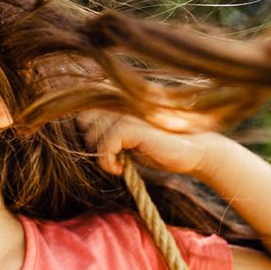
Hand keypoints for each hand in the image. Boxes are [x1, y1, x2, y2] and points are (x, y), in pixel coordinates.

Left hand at [76, 110, 221, 176]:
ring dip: (100, 154)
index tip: (102, 149)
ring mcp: (128, 112)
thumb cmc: (157, 147)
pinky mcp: (135, 126)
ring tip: (117, 164)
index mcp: (119, 100)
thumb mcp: (125, 138)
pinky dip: (107, 160)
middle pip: (82, 119)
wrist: (193, 152)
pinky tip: (120, 169)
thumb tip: (77, 128)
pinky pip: (106, 142)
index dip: (86, 130)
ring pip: (92, 132)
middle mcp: (122, 101)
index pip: (82, 109)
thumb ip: (105, 129)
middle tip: (110, 156)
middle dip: (91, 142)